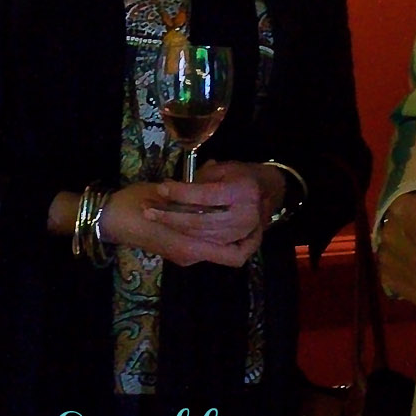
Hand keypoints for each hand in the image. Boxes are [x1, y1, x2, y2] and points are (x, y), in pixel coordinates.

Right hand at [99, 180, 256, 266]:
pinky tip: (216, 213)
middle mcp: (189, 255)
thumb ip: (192, 193)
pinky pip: (204, 246)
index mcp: (190, 245)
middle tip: (254, 215)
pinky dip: (213, 233)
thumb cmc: (132, 203)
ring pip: (216, 248)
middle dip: (242, 236)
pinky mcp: (176, 251)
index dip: (250, 242)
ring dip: (228, 234)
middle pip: (227, 251)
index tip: (259, 224)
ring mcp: (182, 255)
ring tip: (239, 214)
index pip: (234, 254)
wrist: (106, 219)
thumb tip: (214, 179)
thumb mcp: (166, 195)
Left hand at [149, 160, 283, 246]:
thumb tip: (170, 188)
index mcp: (242, 192)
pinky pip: (207, 246)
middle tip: (148, 209)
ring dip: (176, 229)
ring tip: (155, 217)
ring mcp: (242, 235)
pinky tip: (171, 230)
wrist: (267, 192)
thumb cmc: (242, 175)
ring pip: (201, 237)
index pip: (205, 196)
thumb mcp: (224, 168)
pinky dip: (187, 238)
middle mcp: (244, 217)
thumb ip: (200, 179)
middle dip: (171, 216)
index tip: (161, 188)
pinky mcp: (237, 247)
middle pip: (200, 222)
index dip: (181, 193)